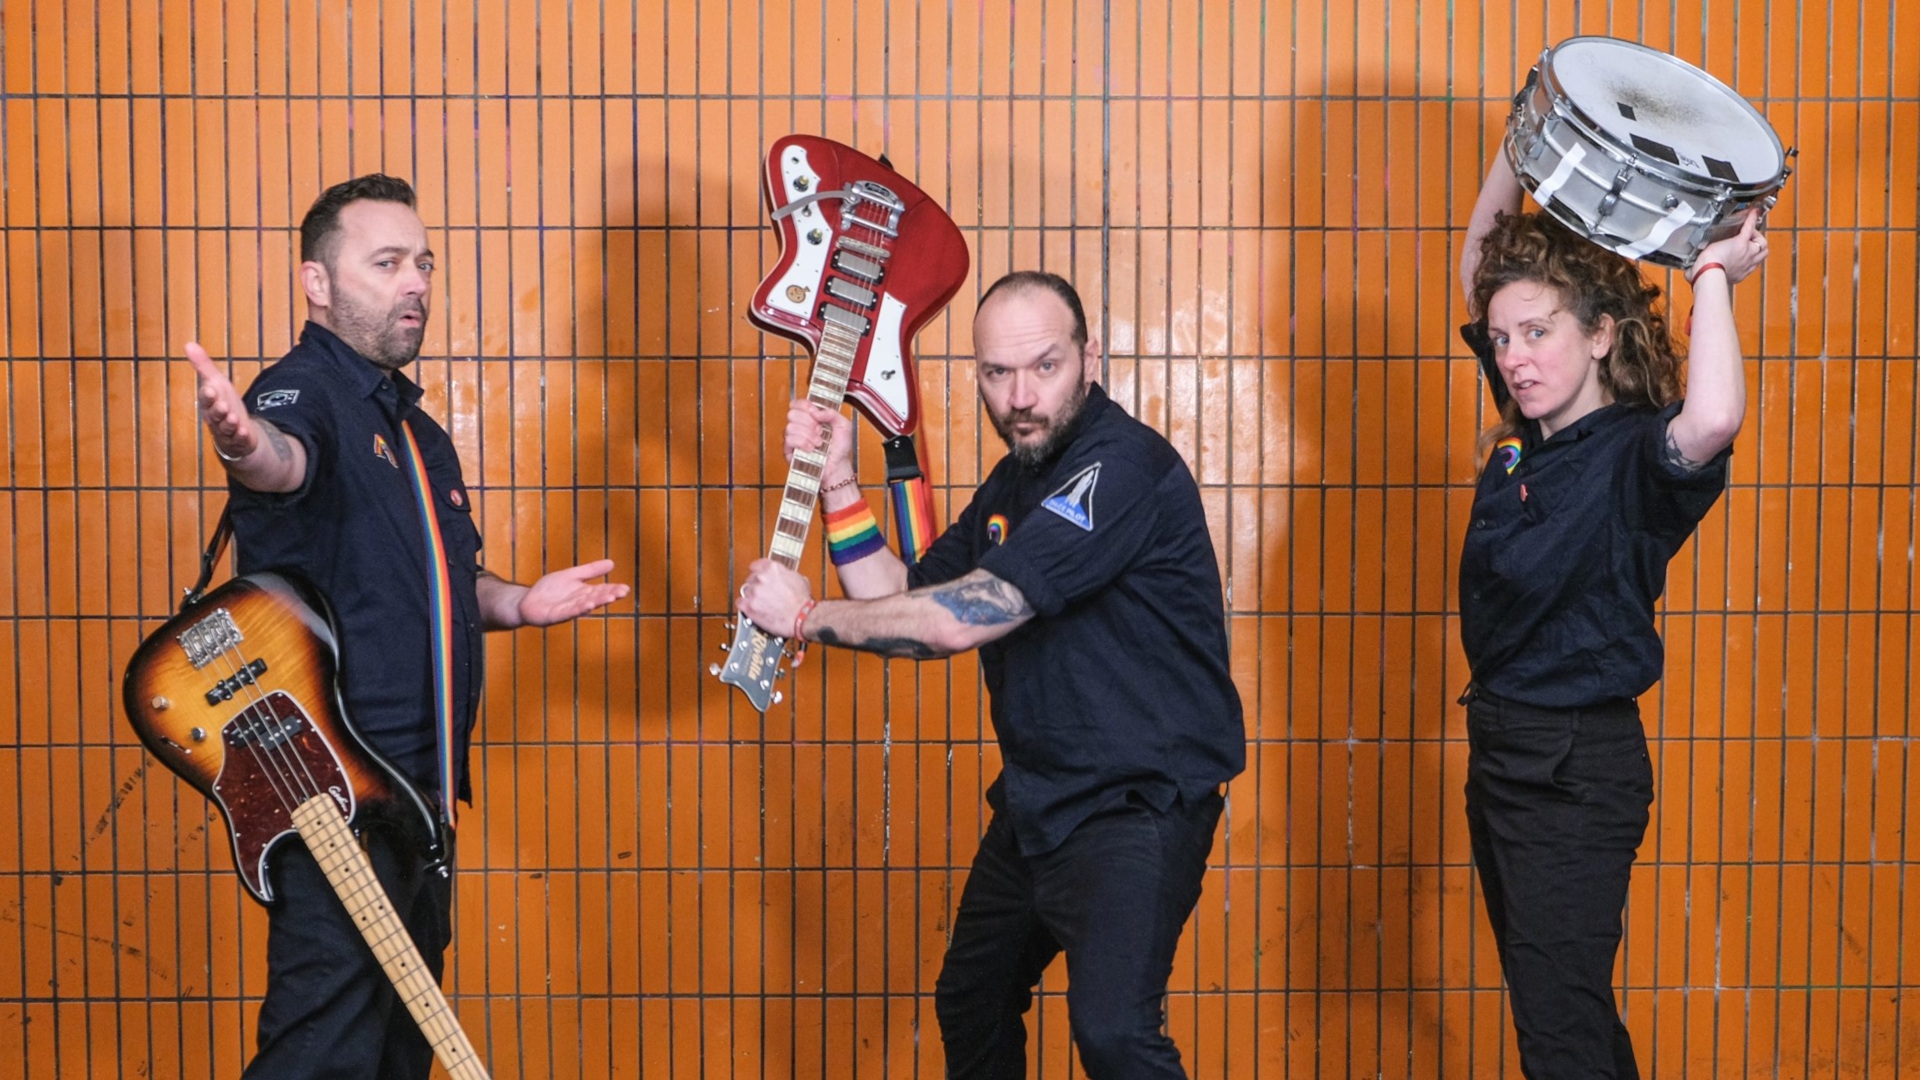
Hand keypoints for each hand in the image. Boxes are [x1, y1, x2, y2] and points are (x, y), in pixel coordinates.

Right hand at [184, 341, 259, 460]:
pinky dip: (240, 436)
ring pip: (226, 428)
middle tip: (222, 405)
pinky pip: (238, 439)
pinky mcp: (239, 440)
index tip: (210, 389)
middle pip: (214, 414)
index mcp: (208, 403)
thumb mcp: (216, 382)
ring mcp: (226, 430)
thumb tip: (188, 343)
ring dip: (229, 423)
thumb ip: (203, 366)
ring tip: (233, 418)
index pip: (206, 398)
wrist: (235, 429)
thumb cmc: (223, 403)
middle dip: (217, 410)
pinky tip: (244, 432)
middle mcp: (215, 418)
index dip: (207, 395)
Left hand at [516, 559, 629, 626]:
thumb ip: (590, 570)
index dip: (613, 589)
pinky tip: (588, 605)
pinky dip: (579, 609)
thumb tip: (612, 563)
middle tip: (621, 593)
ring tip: (609, 598)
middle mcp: (578, 602)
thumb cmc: (550, 590)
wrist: (527, 602)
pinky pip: (568, 612)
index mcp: (583, 592)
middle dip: (609, 595)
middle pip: (596, 598)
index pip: (601, 590)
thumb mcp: (572, 575)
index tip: (625, 588)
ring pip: (585, 606)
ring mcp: (567, 610)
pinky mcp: (555, 616)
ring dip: (597, 602)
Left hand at [736, 558, 813, 638]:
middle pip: (751, 579)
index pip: (756, 565)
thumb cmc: (802, 602)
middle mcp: (762, 577)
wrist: (802, 617)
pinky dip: (744, 606)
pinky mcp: (749, 606)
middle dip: (756, 586)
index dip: (757, 572)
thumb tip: (783, 576)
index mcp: (773, 568)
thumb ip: (785, 574)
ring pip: (745, 591)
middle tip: (763, 594)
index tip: (756, 575)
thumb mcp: (798, 578)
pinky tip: (751, 609)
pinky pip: (740, 603)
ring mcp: (754, 591)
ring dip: (751, 596)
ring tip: (760, 603)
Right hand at [784, 400, 853, 487]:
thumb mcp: (844, 425)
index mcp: (810, 417)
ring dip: (808, 434)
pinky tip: (811, 448)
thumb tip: (817, 412)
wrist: (838, 466)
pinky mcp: (789, 451)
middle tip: (820, 430)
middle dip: (808, 421)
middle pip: (792, 413)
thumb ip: (833, 413)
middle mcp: (800, 426)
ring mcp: (794, 438)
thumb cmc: (840, 448)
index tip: (815, 412)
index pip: (798, 404)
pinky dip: (802, 443)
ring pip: (790, 426)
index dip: (805, 405)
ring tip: (818, 442)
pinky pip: (789, 440)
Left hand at [1693, 209, 1768, 285]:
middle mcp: (1747, 263)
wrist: (1709, 273)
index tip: (1746, 253)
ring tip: (1751, 229)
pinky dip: (1751, 219)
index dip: (1750, 256)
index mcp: (1739, 272)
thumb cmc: (1704, 277)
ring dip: (1756, 235)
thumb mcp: (1706, 276)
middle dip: (1758, 245)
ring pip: (1761, 242)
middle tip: (1750, 240)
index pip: (1751, 263)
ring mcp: (1746, 252)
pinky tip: (1752, 212)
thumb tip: (1688, 274)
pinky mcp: (1740, 242)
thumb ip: (1699, 273)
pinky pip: (1749, 227)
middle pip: (1761, 252)